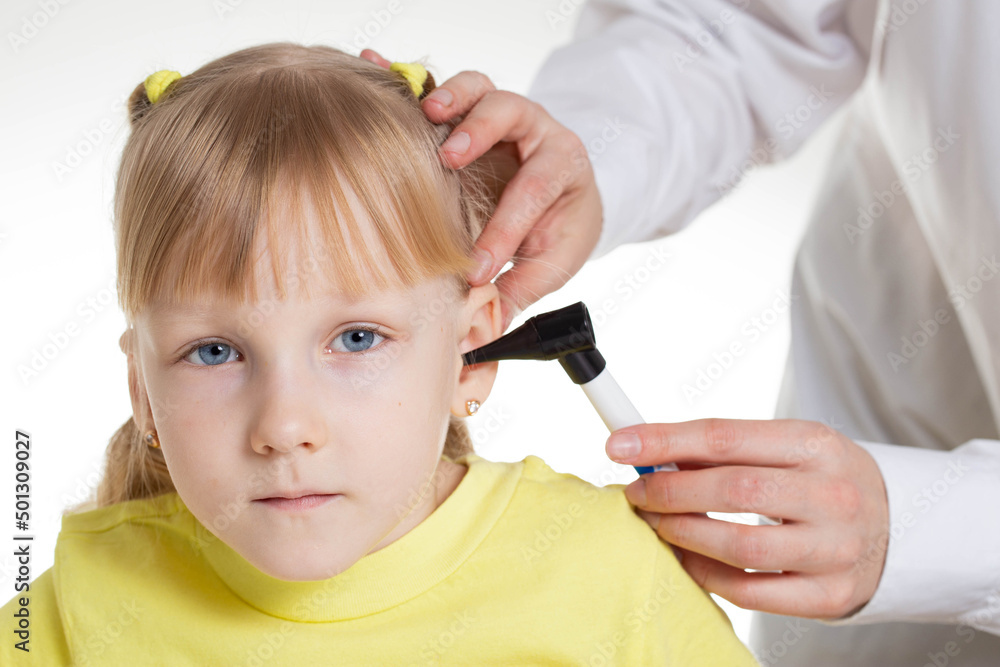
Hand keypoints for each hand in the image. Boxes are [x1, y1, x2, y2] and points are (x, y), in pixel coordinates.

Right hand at [360, 49, 602, 331]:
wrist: (566, 192)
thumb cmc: (559, 225)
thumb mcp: (553, 261)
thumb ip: (520, 290)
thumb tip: (486, 330)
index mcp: (562, 166)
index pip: (532, 194)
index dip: (502, 231)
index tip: (477, 268)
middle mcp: (534, 130)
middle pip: (511, 113)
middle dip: (479, 134)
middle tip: (450, 157)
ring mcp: (500, 114)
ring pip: (481, 89)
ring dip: (452, 98)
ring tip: (428, 115)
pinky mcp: (469, 111)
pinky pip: (442, 87)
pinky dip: (412, 82)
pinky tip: (376, 70)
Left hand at [605, 418, 889, 618]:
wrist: (897, 527)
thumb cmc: (823, 480)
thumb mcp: (788, 447)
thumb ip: (727, 449)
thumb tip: (650, 452)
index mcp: (816, 444)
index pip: (724, 437)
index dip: (663, 441)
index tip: (619, 445)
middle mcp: (832, 494)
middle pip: (731, 490)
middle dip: (669, 491)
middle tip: (636, 492)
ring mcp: (835, 548)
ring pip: (739, 546)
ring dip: (683, 534)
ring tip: (657, 524)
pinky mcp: (829, 594)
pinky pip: (751, 591)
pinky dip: (706, 574)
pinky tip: (685, 559)